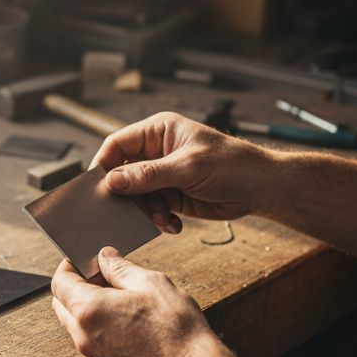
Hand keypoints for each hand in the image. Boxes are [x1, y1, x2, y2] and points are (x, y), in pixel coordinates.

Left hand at [50, 247, 220, 356]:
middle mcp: (83, 335)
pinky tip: (124, 315)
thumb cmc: (175, 327)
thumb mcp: (150, 283)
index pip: (60, 282)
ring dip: (86, 304)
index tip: (85, 258)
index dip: (70, 265)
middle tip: (104, 273)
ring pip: (74, 322)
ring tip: (118, 294)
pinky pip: (89, 338)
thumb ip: (120, 268)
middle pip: (62, 303)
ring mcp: (93, 354)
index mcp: (89, 310)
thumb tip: (105, 257)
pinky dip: (96, 322)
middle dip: (76, 284)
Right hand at [93, 112, 270, 233]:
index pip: (117, 144)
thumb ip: (148, 175)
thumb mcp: (187, 167)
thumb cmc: (231, 164)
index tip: (95, 187)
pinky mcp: (172, 195)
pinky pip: (153, 209)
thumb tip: (111, 181)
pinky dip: (158, 219)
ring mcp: (164, 175)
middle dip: (126, 195)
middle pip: (123, 173)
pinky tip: (172, 225)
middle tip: (124, 213)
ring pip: (137, 196)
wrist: (261, 187)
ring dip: (145, 211)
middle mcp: (157, 152)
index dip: (103, 164)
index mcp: (158, 131)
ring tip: (161, 219)